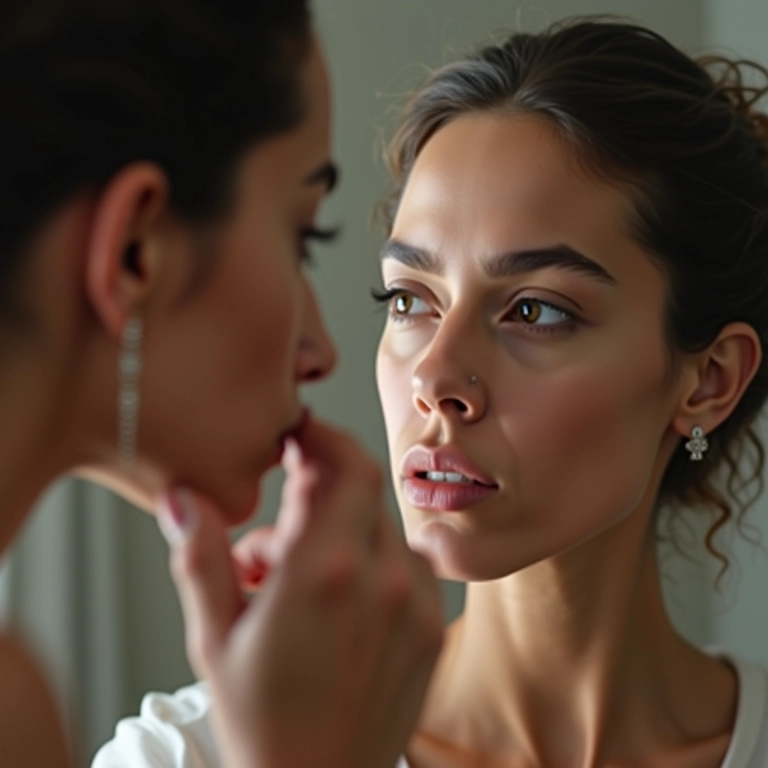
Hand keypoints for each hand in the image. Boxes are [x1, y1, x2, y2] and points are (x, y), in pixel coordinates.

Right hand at [158, 416, 442, 767]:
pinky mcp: (431, 627)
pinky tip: (337, 599)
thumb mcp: (214, 638)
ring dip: (343, 529)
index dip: (325, 439)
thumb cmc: (262, 721)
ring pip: (384, 526)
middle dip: (323, 488)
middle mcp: (382, 580)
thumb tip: (184, 498)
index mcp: (325, 572)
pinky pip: (407, 563)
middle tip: (281, 524)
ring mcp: (414, 604)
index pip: (348, 466)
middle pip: (364, 490)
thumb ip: (201, 557)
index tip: (301, 438)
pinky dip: (373, 560)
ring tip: (297, 576)